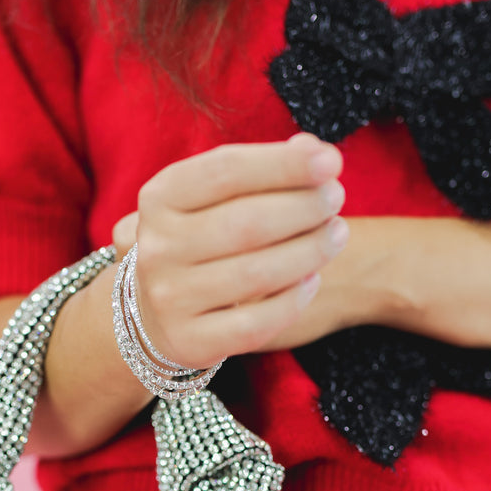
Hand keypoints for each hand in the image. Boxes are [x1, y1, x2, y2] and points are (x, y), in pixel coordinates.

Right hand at [111, 132, 348, 370]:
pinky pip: (256, 323)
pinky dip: (293, 299)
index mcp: (159, 200)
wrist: (153, 311)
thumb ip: (260, 170)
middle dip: (304, 207)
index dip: (284, 165)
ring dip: (310, 251)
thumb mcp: (214, 197)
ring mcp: (169, 299)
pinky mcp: (189, 340)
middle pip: (246, 223)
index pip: (226, 171)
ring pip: (257, 274)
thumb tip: (313, 150)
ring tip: (337, 234)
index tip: (332, 161)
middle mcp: (157, 248)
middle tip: (336, 199)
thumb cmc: (201, 238)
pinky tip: (311, 279)